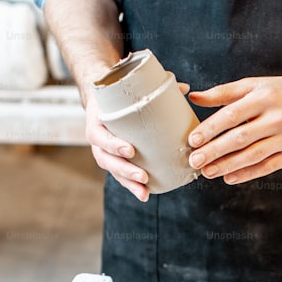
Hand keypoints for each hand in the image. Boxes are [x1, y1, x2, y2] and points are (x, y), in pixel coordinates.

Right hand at [84, 82, 191, 201]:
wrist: (102, 100)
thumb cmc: (117, 95)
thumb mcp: (126, 89)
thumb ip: (153, 88)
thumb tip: (184, 88)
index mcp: (96, 121)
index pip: (99, 136)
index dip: (113, 145)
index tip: (130, 150)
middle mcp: (97, 140)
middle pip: (106, 160)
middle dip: (125, 171)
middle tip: (143, 177)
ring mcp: (104, 152)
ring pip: (113, 172)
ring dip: (128, 183)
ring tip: (144, 192)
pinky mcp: (114, 160)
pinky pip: (120, 176)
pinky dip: (131, 186)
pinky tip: (145, 194)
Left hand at [187, 76, 281, 184]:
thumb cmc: (279, 94)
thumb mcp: (254, 85)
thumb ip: (224, 93)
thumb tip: (193, 98)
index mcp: (264, 96)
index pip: (232, 115)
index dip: (210, 129)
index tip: (193, 141)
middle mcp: (277, 117)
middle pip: (240, 138)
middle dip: (215, 151)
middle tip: (194, 161)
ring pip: (253, 155)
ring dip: (227, 165)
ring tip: (207, 172)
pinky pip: (267, 167)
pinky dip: (246, 174)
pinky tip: (229, 177)